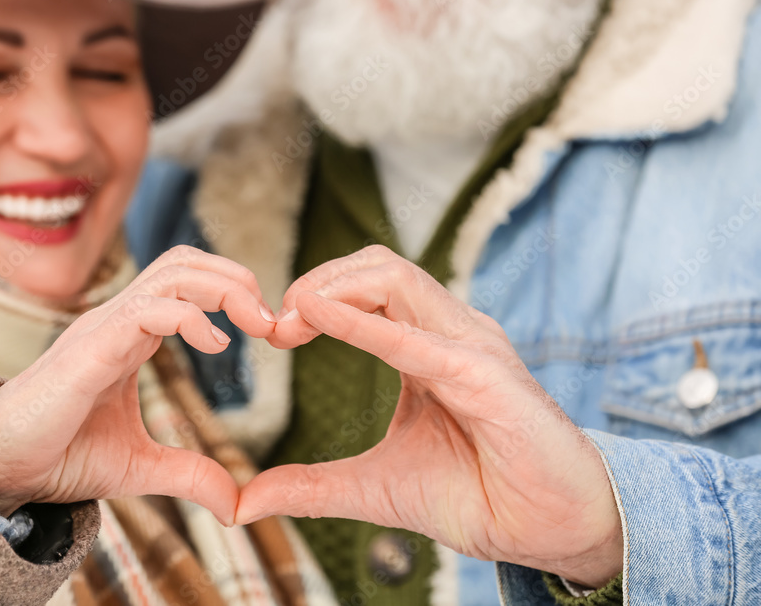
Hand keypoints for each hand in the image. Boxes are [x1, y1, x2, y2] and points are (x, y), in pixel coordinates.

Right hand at [0, 246, 276, 523]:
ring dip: (224, 287)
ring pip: (171, 272)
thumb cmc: (59, 456)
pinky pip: (147, 309)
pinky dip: (191, 316)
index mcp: (131, 333)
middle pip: (184, 261)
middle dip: (237, 277)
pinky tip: (216, 345)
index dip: (232, 290)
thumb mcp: (139, 467)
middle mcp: (118, 319)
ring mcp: (103, 327)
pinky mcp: (90, 348)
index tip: (267, 330)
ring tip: (255, 324)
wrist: (0, 470)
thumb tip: (235, 504)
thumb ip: (188, 474)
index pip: (186, 280)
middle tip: (271, 320)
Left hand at [240, 246, 622, 586]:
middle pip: (376, 267)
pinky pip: (417, 339)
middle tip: (273, 322)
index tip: (271, 332)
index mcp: (426, 345)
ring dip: (334, 288)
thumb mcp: (375, 486)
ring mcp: (471, 347)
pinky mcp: (486, 377)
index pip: (366, 287)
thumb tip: (247, 501)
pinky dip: (363, 324)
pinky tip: (319, 316)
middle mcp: (450, 333)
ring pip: (396, 278)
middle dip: (316, 281)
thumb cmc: (479, 496)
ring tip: (291, 317)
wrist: (551, 531)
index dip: (313, 297)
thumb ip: (313, 486)